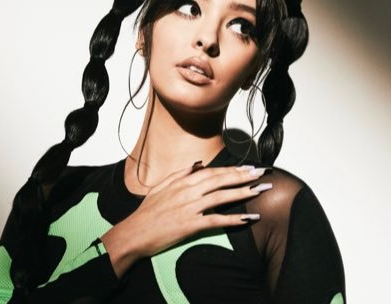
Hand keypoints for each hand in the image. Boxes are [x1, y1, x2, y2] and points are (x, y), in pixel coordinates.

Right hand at [101, 163, 271, 276]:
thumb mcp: (161, 186)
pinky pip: (216, 220)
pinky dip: (233, 219)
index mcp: (182, 182)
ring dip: (243, 193)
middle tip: (261, 173)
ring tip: (260, 190)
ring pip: (222, 197)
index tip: (248, 167)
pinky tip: (247, 218)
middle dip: (243, 176)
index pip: (213, 172)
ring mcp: (190, 208)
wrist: (134, 233)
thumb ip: (181, 173)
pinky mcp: (190, 225)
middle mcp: (188, 191)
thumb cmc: (148, 211)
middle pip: (221, 180)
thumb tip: (198, 163)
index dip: (232, 169)